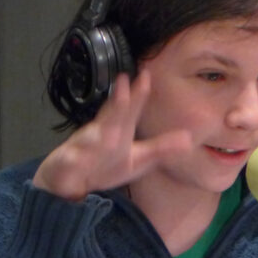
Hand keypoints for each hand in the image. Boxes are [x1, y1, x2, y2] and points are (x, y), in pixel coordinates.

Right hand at [32, 70, 191, 201]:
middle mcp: (100, 133)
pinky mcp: (68, 163)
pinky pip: (70, 160)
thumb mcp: (137, 159)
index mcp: (118, 130)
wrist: (70, 181)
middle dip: (116, 104)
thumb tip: (189, 138)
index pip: (130, 110)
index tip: (146, 77)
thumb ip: (160, 148)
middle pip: (110, 118)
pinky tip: (75, 157)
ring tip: (110, 134)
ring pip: (90, 138)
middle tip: (124, 83)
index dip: (138, 95)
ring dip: (98, 134)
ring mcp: (82, 147)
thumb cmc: (105, 166)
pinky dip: (72, 158)